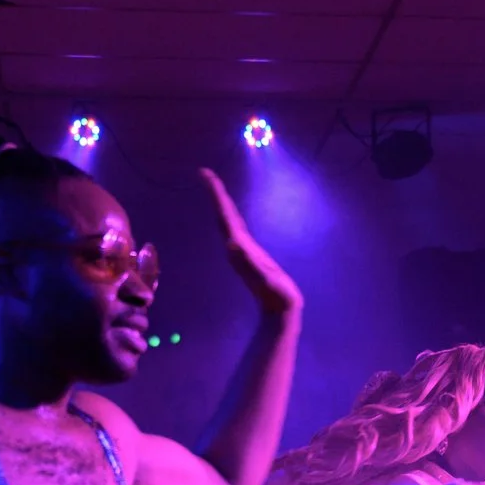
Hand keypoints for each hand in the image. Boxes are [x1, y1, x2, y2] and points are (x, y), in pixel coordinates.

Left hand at [198, 168, 300, 316]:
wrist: (279, 311)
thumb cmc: (277, 295)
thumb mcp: (265, 277)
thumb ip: (249, 262)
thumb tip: (232, 243)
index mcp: (239, 247)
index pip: (225, 215)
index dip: (216, 194)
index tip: (205, 174)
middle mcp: (236, 247)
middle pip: (223, 215)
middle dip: (215, 194)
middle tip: (205, 173)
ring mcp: (241, 251)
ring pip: (228, 221)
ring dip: (221, 204)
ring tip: (216, 188)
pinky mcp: (248, 254)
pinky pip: (236, 228)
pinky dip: (231, 216)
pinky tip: (232, 214)